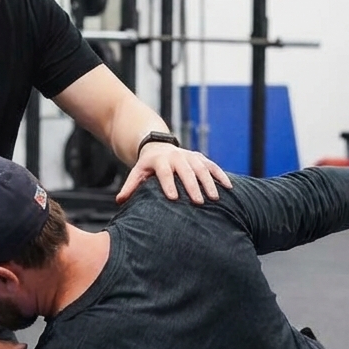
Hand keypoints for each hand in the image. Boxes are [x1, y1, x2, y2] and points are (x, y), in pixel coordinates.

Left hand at [116, 143, 232, 204]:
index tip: (172, 198)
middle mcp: (177, 157)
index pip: (164, 173)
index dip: (168, 184)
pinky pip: (212, 166)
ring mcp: (190, 156)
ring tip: (215, 198)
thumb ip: (130, 186)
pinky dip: (221, 175)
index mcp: (160, 161)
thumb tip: (120, 201)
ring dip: (209, 183)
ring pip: (202, 168)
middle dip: (192, 186)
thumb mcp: (137, 172)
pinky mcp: (200, 158)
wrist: (158, 145)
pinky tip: (229, 187)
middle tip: (198, 202)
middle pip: (186, 171)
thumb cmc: (148, 166)